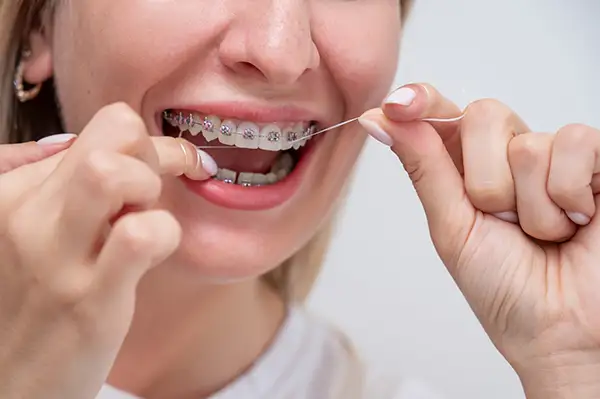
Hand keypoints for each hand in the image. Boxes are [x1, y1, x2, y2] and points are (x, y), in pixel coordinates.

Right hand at [0, 103, 214, 398]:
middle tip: (152, 193)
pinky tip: (153, 253)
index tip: (162, 165)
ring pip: (114, 173)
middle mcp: (26, 215)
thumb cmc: (33, 301)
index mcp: (12, 191)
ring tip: (143, 219)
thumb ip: (53, 185)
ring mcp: (55, 257)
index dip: (141, 143)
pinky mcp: (88, 299)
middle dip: (154, 153)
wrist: (11, 383)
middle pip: (114, 131)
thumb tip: (79, 143)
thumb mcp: (31, 232)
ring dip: (150, 189)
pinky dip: (165, 234)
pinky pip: (141, 234)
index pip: (99, 127)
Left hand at [359, 84, 599, 397]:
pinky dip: (568, 195)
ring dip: (530, 206)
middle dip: (484, 183)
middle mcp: (510, 155)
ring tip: (546, 233)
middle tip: (503, 221)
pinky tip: (578, 220)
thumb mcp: (452, 227)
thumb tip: (378, 120)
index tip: (397, 105)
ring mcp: (556, 156)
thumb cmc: (506, 290)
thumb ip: (423, 167)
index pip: (444, 113)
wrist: (560, 332)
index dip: (421, 102)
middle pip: (483, 115)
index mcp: (469, 168)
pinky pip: (575, 142)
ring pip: (527, 143)